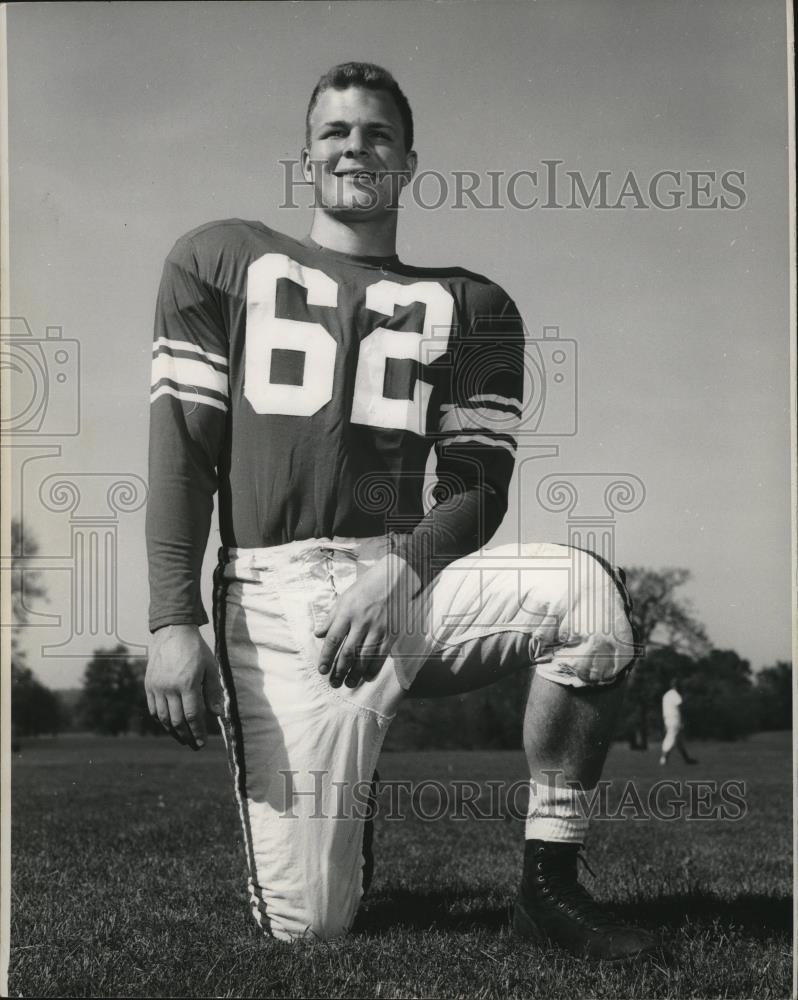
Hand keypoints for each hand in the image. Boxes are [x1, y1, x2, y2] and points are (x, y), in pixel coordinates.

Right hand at [145, 623, 223, 749]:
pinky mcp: (149, 685)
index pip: (192, 716)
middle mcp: (169, 688)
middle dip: (186, 736)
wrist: (173, 632)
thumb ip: (213, 692)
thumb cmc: (196, 650)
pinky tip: (169, 725)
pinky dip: (161, 720)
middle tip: (194, 745)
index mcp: (187, 684)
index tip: (201, 743)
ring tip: (183, 739)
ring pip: (163, 718)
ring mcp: (157, 687)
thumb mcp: (210, 668)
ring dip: (173, 732)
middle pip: (177, 721)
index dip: (197, 732)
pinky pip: (153, 709)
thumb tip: (218, 714)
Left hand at [314, 553, 420, 688]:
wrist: (396, 577)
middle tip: (334, 682)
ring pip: (364, 657)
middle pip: (347, 652)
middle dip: (339, 670)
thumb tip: (318, 634)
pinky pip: (381, 654)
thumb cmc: (367, 586)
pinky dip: (373, 667)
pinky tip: (367, 676)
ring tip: (348, 683)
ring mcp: (378, 628)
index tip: (322, 670)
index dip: (326, 657)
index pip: (333, 639)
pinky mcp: (391, 632)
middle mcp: (361, 622)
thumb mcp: (345, 597)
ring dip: (355, 673)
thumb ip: (331, 617)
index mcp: (347, 612)